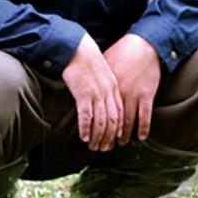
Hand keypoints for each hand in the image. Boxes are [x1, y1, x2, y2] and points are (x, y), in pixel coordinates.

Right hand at [62, 33, 123, 151]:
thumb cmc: (88, 60)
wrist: (77, 48)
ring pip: (101, 122)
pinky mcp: (83, 94)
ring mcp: (96, 94)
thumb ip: (106, 87)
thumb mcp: (103, 73)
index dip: (117, 130)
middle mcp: (108, 93)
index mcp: (114, 88)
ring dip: (97, 137)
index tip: (113, 140)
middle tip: (102, 148)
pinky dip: (86, 129)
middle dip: (108, 138)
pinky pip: (86, 116)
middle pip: (113, 122)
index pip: (120, 114)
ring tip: (93, 146)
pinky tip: (83, 136)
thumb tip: (104, 101)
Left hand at [103, 34, 160, 144]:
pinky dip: (143, 128)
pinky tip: (141, 136)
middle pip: (113, 120)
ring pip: (128, 121)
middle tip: (104, 145)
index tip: (93, 134)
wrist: (143, 45)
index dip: (96, 125)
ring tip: (120, 143)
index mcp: (108, 87)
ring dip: (124, 135)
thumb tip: (89, 83)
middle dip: (108, 135)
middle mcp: (120, 94)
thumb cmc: (123, 51)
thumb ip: (99, 77)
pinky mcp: (147, 95)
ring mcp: (134, 96)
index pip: (100, 111)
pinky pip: (145, 116)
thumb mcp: (106, 63)